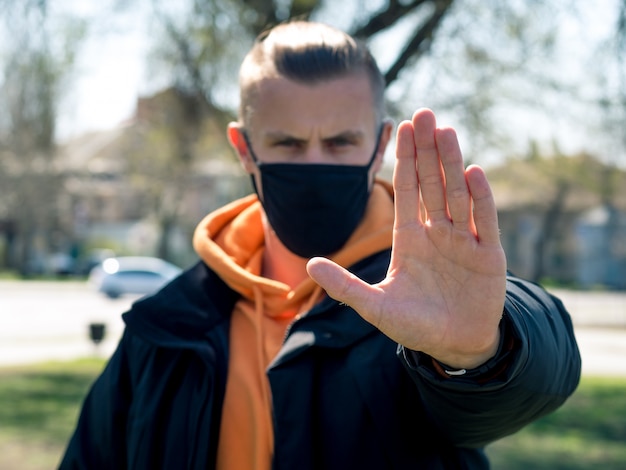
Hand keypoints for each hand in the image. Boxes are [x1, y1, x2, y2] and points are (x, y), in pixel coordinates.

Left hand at [307, 108, 506, 368]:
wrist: (454, 346)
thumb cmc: (414, 325)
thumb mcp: (374, 307)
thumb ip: (345, 286)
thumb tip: (309, 265)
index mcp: (409, 239)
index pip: (406, 191)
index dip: (404, 160)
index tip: (400, 127)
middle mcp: (436, 232)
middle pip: (430, 183)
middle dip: (426, 150)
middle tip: (424, 114)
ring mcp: (463, 241)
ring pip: (456, 194)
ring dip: (451, 163)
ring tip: (445, 132)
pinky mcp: (487, 255)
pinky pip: (484, 221)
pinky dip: (480, 198)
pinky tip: (473, 172)